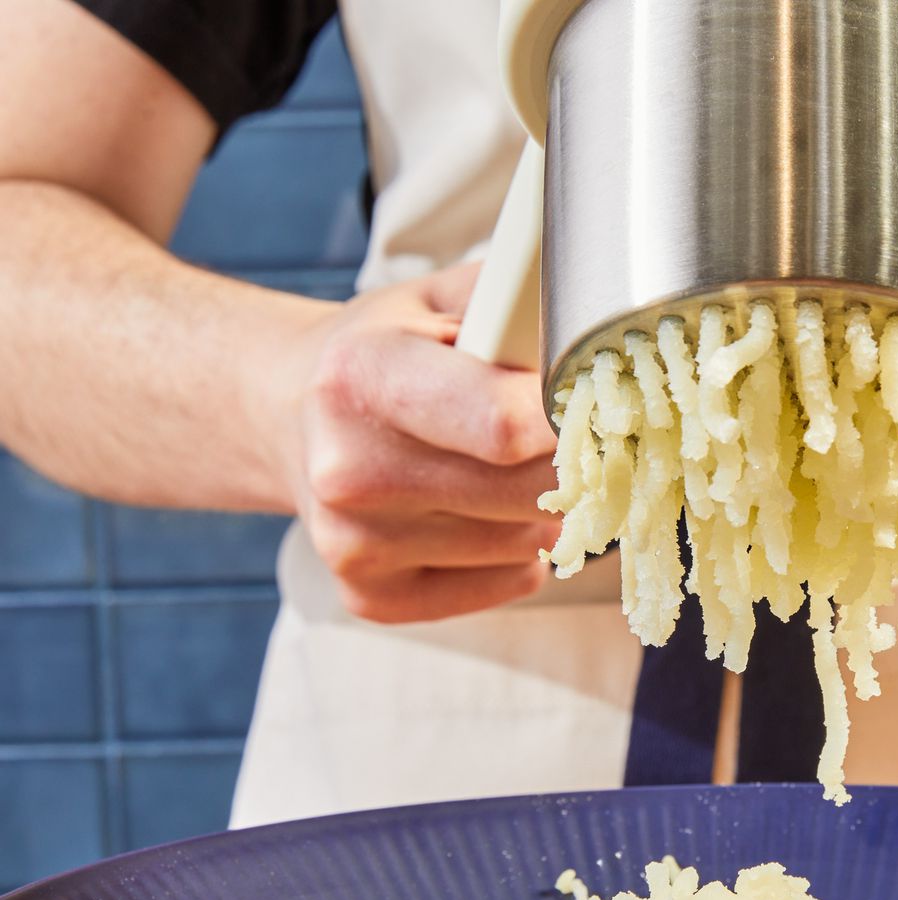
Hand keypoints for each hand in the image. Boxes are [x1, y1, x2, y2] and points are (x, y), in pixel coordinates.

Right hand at [270, 263, 561, 623]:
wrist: (289, 414)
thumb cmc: (387, 350)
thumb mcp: (443, 297)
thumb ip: (519, 303)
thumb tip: (601, 329)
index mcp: (364, 376)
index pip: (505, 424)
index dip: (571, 415)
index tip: (594, 400)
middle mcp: (348, 469)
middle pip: (530, 490)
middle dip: (570, 461)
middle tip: (563, 431)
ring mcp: (354, 544)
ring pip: (531, 541)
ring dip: (544, 505)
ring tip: (504, 466)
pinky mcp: (371, 596)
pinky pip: (512, 582)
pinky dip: (520, 551)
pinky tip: (482, 510)